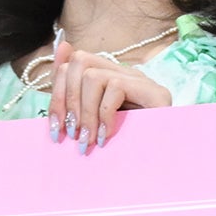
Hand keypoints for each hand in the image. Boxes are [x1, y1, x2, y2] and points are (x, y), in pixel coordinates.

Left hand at [47, 39, 171, 152]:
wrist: (160, 166)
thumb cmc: (122, 146)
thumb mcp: (89, 122)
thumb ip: (74, 94)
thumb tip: (61, 49)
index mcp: (109, 77)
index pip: (73, 62)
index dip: (57, 93)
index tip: (55, 127)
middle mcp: (125, 73)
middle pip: (80, 61)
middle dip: (67, 100)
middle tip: (70, 134)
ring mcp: (141, 81)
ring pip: (93, 76)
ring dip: (85, 112)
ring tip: (88, 139)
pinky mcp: (155, 93)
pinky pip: (115, 88)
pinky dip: (104, 115)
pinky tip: (106, 136)